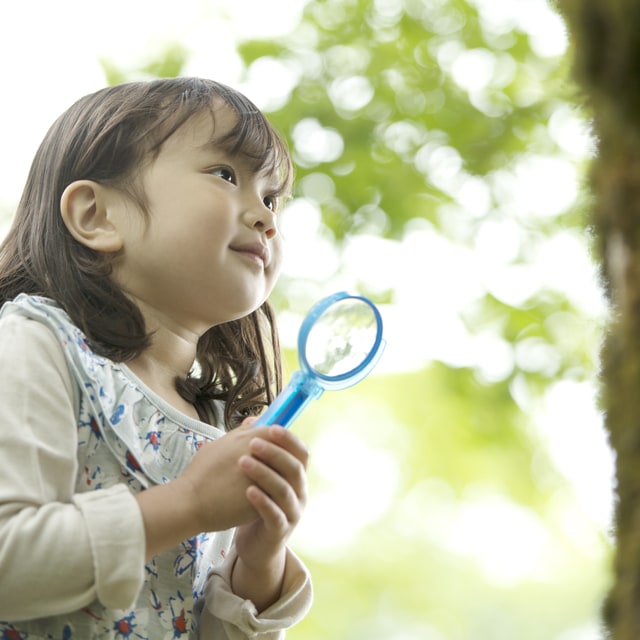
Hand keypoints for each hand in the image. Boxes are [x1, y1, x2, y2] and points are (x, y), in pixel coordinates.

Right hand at [137, 422, 280, 559]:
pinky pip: (278, 493)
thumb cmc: (201, 473)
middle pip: (286, 452)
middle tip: (275, 469)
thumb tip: (256, 419)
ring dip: (283, 477)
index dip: (281, 439)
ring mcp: (263, 477)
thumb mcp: (219, 444)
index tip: (278, 448)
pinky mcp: (264, 498)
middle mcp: (258, 455)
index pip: (278, 433)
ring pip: (286, 474)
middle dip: (285, 459)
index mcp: (248, 439)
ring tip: (272, 484)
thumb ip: (241, 432)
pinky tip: (268, 498)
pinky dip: (277, 494)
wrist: (190, 503)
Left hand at [231, 422, 308, 608]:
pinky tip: (248, 491)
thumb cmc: (259, 505)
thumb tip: (255, 421)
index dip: (289, 439)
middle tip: (252, 443)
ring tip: (243, 462)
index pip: (301, 454)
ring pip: (284, 490)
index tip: (271, 427)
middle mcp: (300, 494)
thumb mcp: (262, 477)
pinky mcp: (280, 531)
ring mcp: (292, 513)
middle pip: (294, 469)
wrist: (257, 545)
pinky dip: (262, 501)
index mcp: (297, 478)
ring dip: (264, 473)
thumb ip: (261, 452)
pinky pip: (274, 514)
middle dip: (274, 453)